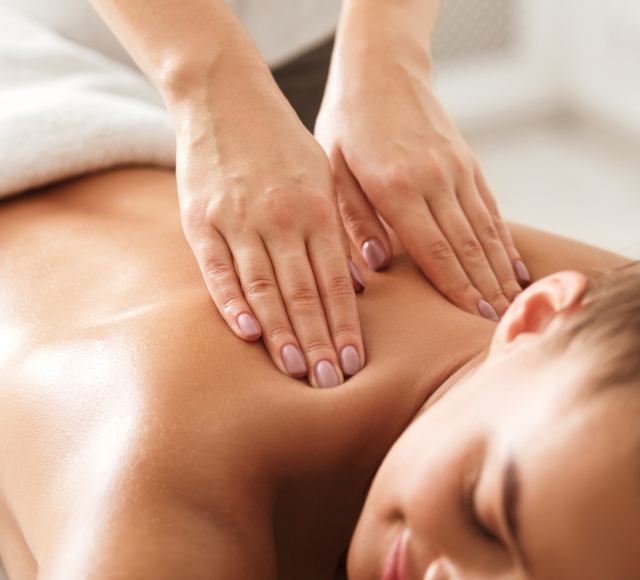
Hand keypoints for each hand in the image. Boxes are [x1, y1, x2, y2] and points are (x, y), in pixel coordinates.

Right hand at [174, 70, 364, 386]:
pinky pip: (219, 269)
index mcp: (318, 210)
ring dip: (282, 333)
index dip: (345, 325)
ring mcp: (240, 220)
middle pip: (304, 292)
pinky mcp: (201, 220)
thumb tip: (355, 283)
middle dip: (319, 341)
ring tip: (296, 370)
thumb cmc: (282, 145)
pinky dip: (232, 302)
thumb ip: (336, 230)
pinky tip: (247, 333)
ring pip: (265, 287)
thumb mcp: (322, 178)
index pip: (336, 282)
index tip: (354, 363)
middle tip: (330, 383)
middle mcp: (282, 218)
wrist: (225, 98)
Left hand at [316, 13, 529, 320]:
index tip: (475, 319)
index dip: (457, 288)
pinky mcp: (467, 162)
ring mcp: (456, 170)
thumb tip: (373, 264)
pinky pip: (490, 208)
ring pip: (485, 230)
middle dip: (485, 289)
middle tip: (500, 326)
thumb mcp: (332, 167)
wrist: (382, 70)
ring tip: (514, 305)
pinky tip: (515, 264)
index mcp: (396, 187)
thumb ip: (352, 217)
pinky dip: (504, 240)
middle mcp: (434, 180)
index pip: (434, 250)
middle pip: (467, 246)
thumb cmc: (347, 123)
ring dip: (500, 270)